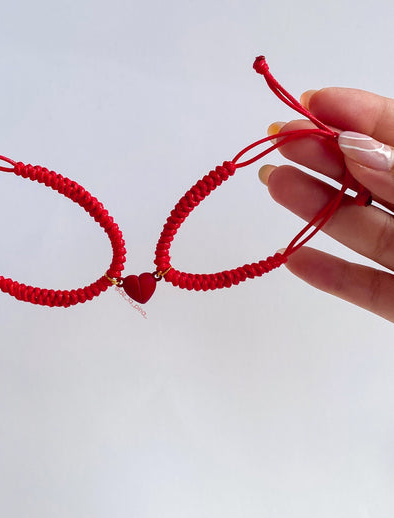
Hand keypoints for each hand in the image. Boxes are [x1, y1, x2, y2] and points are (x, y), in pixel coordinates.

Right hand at [259, 88, 393, 322]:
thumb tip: (356, 146)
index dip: (357, 115)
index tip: (312, 102)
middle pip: (372, 179)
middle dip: (324, 155)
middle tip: (280, 139)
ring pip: (362, 230)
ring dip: (313, 207)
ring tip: (273, 184)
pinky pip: (364, 288)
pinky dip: (329, 275)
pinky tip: (294, 260)